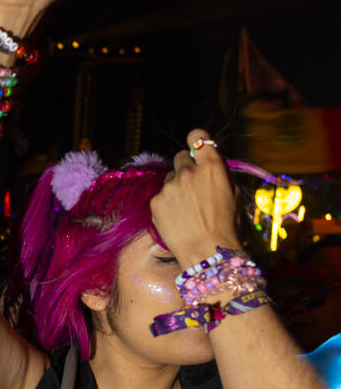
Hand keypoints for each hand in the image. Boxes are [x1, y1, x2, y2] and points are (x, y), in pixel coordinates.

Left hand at [149, 129, 240, 267]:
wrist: (207, 251)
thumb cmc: (227, 225)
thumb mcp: (233, 193)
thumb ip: (220, 174)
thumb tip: (210, 166)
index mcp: (211, 166)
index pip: (197, 137)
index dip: (196, 140)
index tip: (196, 147)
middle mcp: (188, 172)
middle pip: (181, 157)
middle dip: (186, 166)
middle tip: (193, 185)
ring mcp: (169, 186)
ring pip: (170, 178)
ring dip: (176, 186)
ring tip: (186, 208)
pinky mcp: (156, 201)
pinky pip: (161, 195)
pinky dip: (167, 203)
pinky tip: (176, 218)